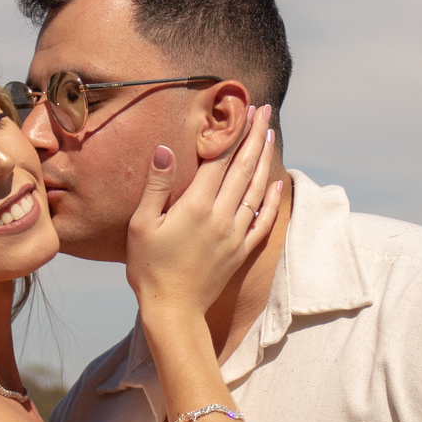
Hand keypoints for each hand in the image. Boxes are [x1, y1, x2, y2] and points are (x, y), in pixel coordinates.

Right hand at [125, 104, 282, 318]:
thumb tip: (165, 149)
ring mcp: (235, 234)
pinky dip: (273, 200)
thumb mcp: (142, 224)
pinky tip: (278, 184)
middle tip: (264, 112)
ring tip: (270, 136)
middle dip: (255, 137)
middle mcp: (220, 216)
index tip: (246, 110)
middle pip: (244, 168)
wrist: (172, 310)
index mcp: (195, 206)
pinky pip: (263, 221)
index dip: (234, 132)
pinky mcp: (241, 251)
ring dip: (265, 161)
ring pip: (257, 190)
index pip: (220, 160)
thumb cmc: (149, 267)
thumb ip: (156, 185)